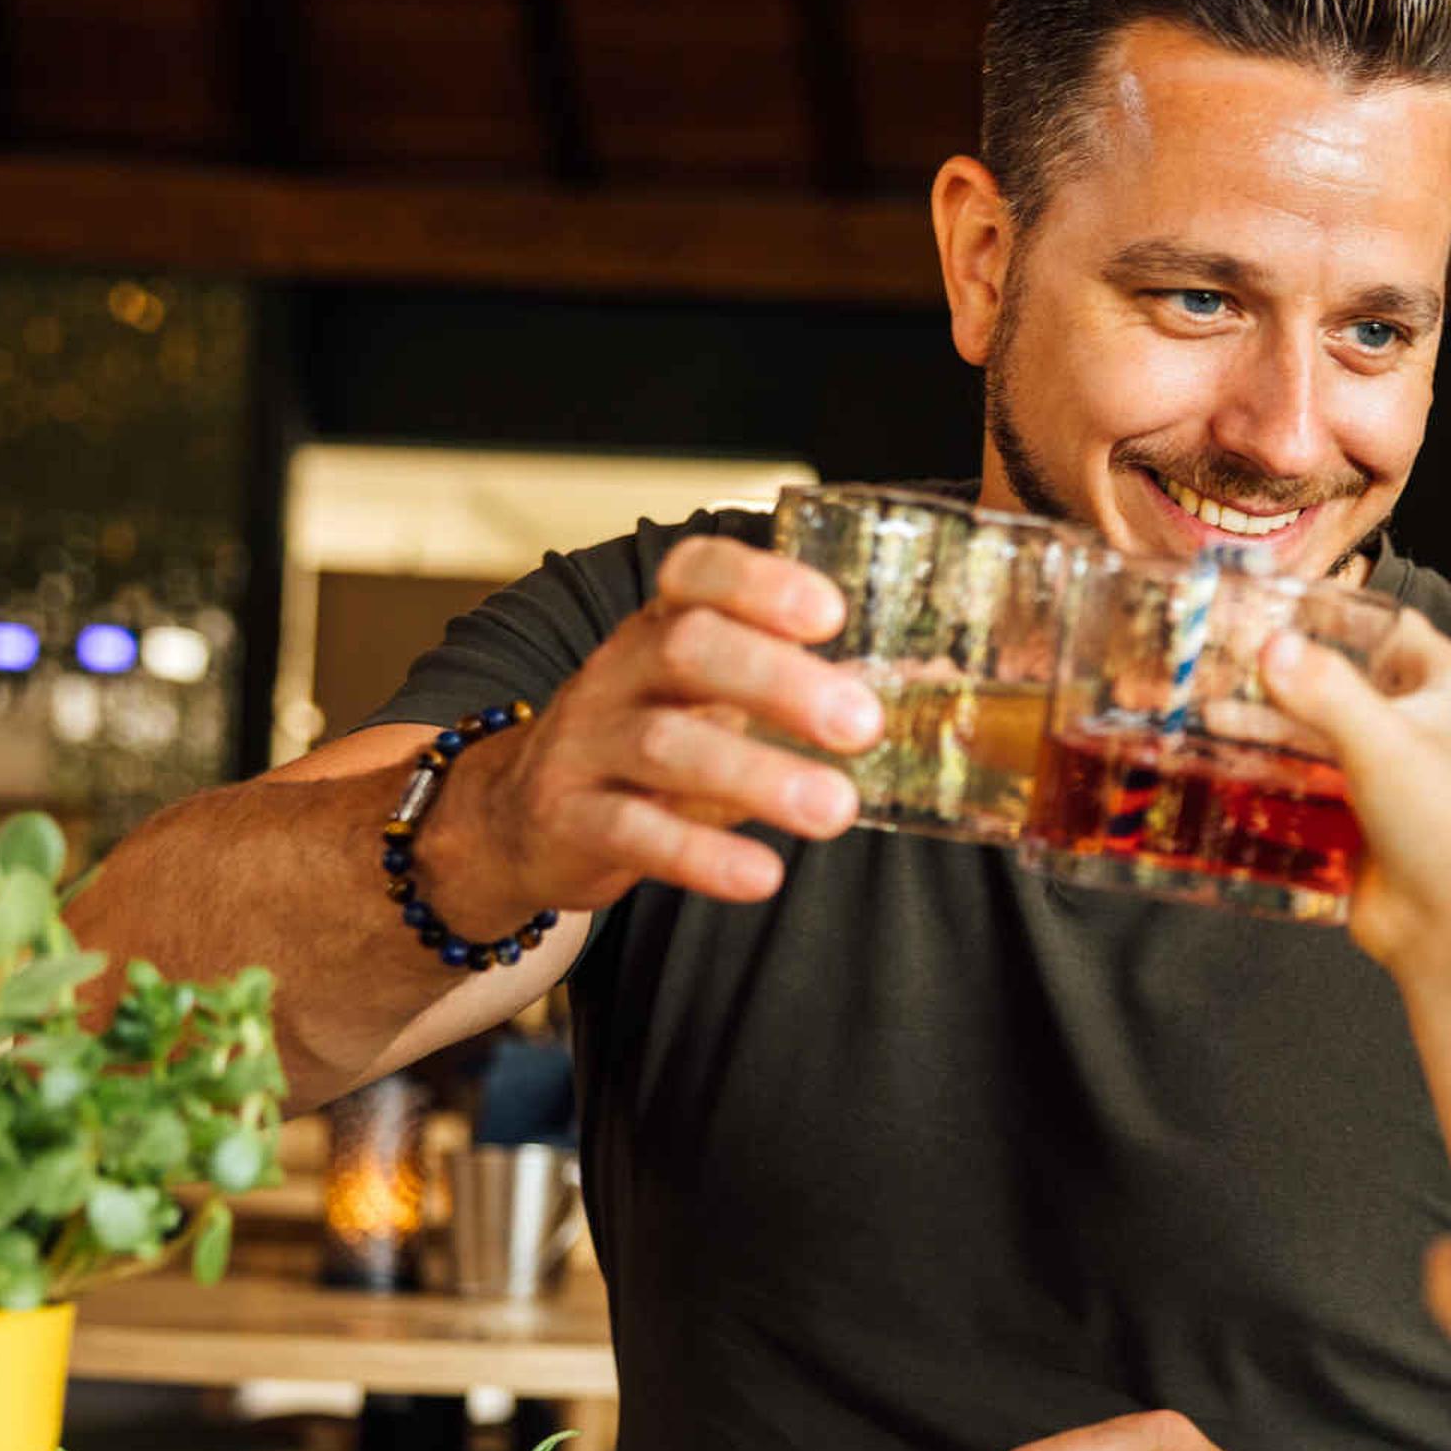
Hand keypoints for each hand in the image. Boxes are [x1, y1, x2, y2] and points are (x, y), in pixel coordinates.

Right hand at [418, 529, 884, 921]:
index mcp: (663, 626)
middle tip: (860, 722)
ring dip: (756, 776)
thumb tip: (930, 681)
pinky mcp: (570, 820)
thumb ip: (798, 686)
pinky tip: (761, 876)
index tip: (831, 613)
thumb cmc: (655, 742)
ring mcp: (588, 745)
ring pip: (664, 746)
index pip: (698, 574)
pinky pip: (633, 833)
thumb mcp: (712, 699)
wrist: (520, 816)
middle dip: (777, 680)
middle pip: (688, 649)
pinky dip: (700, 856)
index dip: (760, 582)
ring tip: (836, 810)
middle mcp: (620, 673)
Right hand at [1259, 614, 1450, 979]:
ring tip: (1209, 711)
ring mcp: (1386, 775)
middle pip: (1344, 679)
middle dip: (1288, 669)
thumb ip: (1325, 688)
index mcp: (1446, 691)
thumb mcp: (1384, 741)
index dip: (1342, 611)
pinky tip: (1223, 760)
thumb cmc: (1449, 830)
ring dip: (1267, 721)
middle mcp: (1417, 727)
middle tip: (1227, 655)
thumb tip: (1271, 646)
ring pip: (1317, 732)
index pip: (1393, 627)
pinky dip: (1270, 769)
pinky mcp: (1356, 820)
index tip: (1282, 600)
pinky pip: (1305, 782)